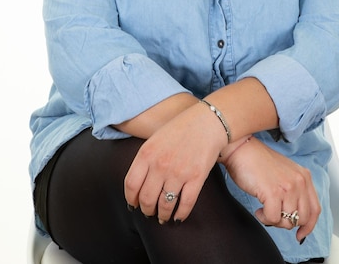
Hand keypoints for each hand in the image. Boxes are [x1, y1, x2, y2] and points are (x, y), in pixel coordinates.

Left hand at [124, 101, 226, 222]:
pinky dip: (180, 215)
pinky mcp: (196, 177)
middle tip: (149, 212)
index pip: (131, 184)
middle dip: (146, 210)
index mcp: (147, 153)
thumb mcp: (155, 139)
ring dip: (162, 215)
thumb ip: (145, 160)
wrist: (208, 121)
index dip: (131, 199)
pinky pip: (185, 204)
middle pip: (146, 199)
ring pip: (164, 205)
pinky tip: (178, 217)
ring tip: (163, 217)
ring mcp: (178, 172)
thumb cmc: (181, 128)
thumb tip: (137, 185)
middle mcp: (160, 164)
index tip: (134, 204)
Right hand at [223, 136, 320, 242]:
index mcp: (304, 176)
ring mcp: (288, 187)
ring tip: (264, 209)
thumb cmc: (258, 162)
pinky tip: (258, 209)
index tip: (300, 234)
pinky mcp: (273, 193)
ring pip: (287, 222)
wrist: (242, 149)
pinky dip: (264, 218)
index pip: (315, 209)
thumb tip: (294, 216)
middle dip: (286, 223)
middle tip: (274, 215)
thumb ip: (294, 190)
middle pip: (302, 219)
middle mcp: (300, 181)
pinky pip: (273, 219)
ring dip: (273, 220)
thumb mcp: (285, 173)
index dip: (309, 226)